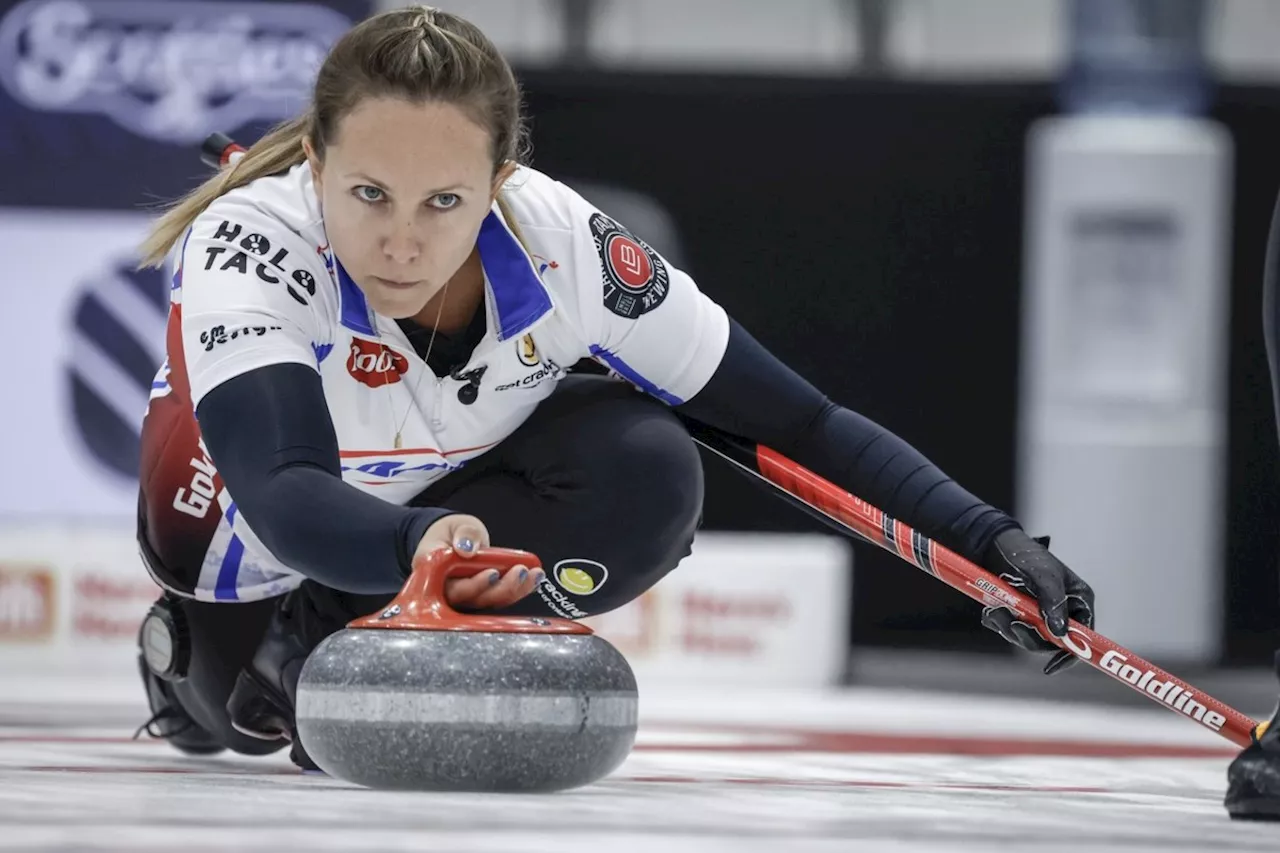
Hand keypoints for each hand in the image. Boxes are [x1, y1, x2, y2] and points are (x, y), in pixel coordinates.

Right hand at [412, 514, 543, 610]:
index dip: (475, 585)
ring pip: (492, 601)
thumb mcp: (456, 525)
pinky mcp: (484, 595)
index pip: (453, 587)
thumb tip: (467, 549)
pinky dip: (520, 588)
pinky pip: (502, 596)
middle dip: (502, 589)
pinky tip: (535, 578)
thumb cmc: (451, 533)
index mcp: (435, 574)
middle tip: (520, 571)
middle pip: (476, 599)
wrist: (453, 538)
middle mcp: (450, 591)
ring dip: (516, 589)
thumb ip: (463, 533)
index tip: (493, 573)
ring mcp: (469, 596)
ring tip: (534, 574)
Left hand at [978, 528, 1095, 674]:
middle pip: (1052, 642)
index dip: (1071, 654)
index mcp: (1078, 600)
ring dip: (1010, 628)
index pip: (1085, 636)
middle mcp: (1062, 610)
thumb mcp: (1043, 576)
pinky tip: (991, 610)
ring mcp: (1040, 613)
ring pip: (1029, 638)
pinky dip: (1000, 624)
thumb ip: (1054, 603)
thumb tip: (1060, 633)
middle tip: (1011, 624)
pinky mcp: (1019, 613)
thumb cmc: (1025, 555)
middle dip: (1029, 637)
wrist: (992, 544)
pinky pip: (1011, 630)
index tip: (1051, 666)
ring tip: (996, 611)